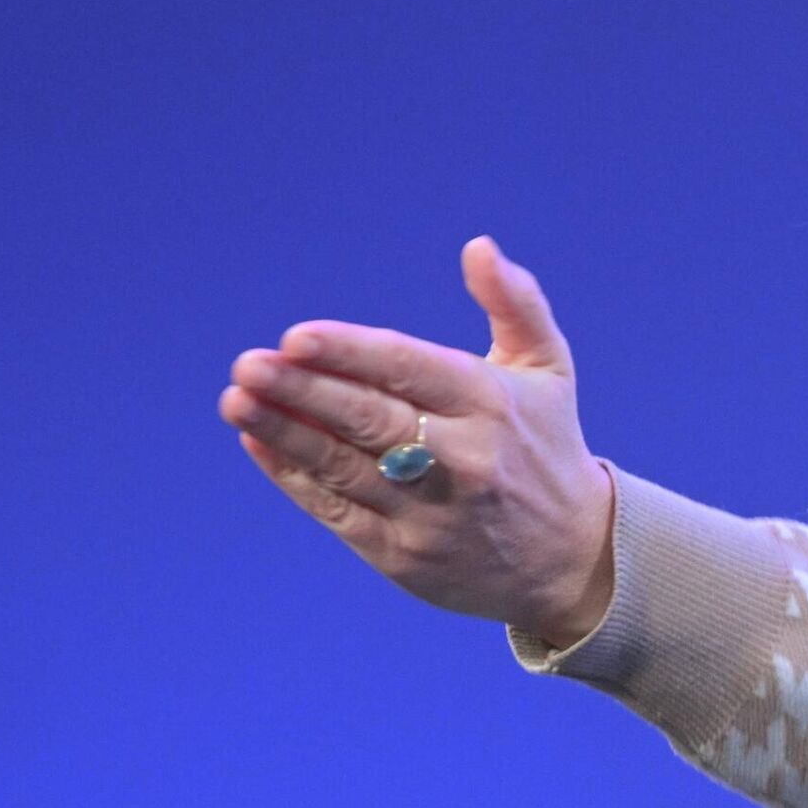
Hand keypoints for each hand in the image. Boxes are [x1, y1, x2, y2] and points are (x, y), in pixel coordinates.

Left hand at [219, 237, 615, 645]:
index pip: (410, 371)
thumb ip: (516, 303)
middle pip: (368, 419)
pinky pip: (336, 510)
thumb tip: (479, 247)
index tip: (296, 336)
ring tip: (237, 399)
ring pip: (343, 466)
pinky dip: (293, 476)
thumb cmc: (546, 448)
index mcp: (492, 406)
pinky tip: (259, 441)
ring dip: (285, 431)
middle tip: (248, 364)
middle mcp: (463, 461)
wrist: (570, 560)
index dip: (350, 353)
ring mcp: (431, 514)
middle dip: (304, 390)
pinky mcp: (404, 556)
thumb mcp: (549, 371)